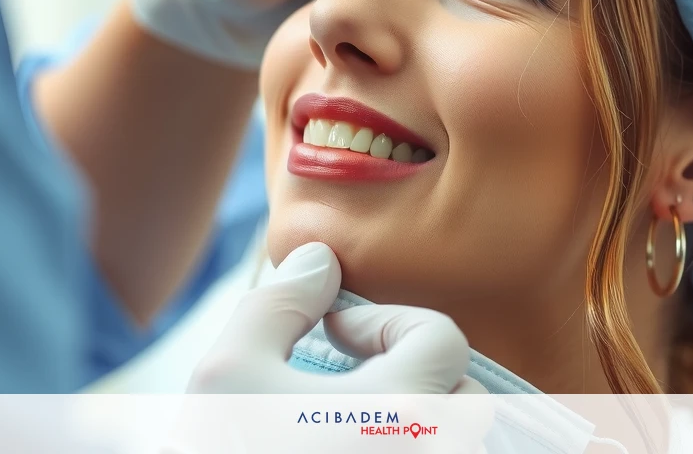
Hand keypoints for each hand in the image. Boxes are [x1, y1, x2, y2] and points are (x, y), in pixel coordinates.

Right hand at [168, 242, 493, 453]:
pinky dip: (417, 451)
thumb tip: (320, 258)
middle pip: (464, 394)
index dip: (383, 322)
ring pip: (459, 444)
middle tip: (344, 388)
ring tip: (351, 432)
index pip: (441, 336)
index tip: (332, 339)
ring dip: (419, 426)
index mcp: (403, 413)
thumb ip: (280, 302)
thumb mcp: (228, 374)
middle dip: (410, 377)